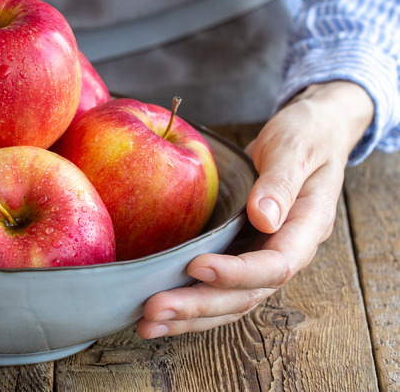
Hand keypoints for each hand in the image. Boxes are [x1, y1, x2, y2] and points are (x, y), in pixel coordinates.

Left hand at [136, 80, 374, 337]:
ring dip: (189, 316)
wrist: (310, 134)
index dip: (236, 273)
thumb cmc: (304, 135)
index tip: (195, 266)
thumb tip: (264, 217)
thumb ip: (281, 180)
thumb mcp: (296, 146)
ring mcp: (262, 257)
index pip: (275, 266)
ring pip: (229, 302)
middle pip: (245, 295)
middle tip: (153, 309)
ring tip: (147, 325)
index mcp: (305, 228)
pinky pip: (217, 289)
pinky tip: (159, 314)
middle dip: (198, 305)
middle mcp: (285, 252)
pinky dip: (190, 305)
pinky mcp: (240, 254)